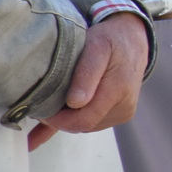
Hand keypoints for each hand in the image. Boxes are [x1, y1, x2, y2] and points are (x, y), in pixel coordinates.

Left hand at [27, 12, 150, 149]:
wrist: (132, 39)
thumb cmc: (112, 40)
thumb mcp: (96, 46)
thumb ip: (86, 73)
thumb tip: (75, 103)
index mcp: (118, 90)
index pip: (83, 121)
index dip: (57, 120)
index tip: (39, 107)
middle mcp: (123, 106)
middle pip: (83, 125)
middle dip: (60, 118)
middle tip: (41, 100)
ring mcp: (122, 112)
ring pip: (86, 125)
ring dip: (67, 117)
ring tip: (55, 98)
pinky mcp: (119, 113)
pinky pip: (92, 123)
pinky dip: (70, 123)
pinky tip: (44, 131)